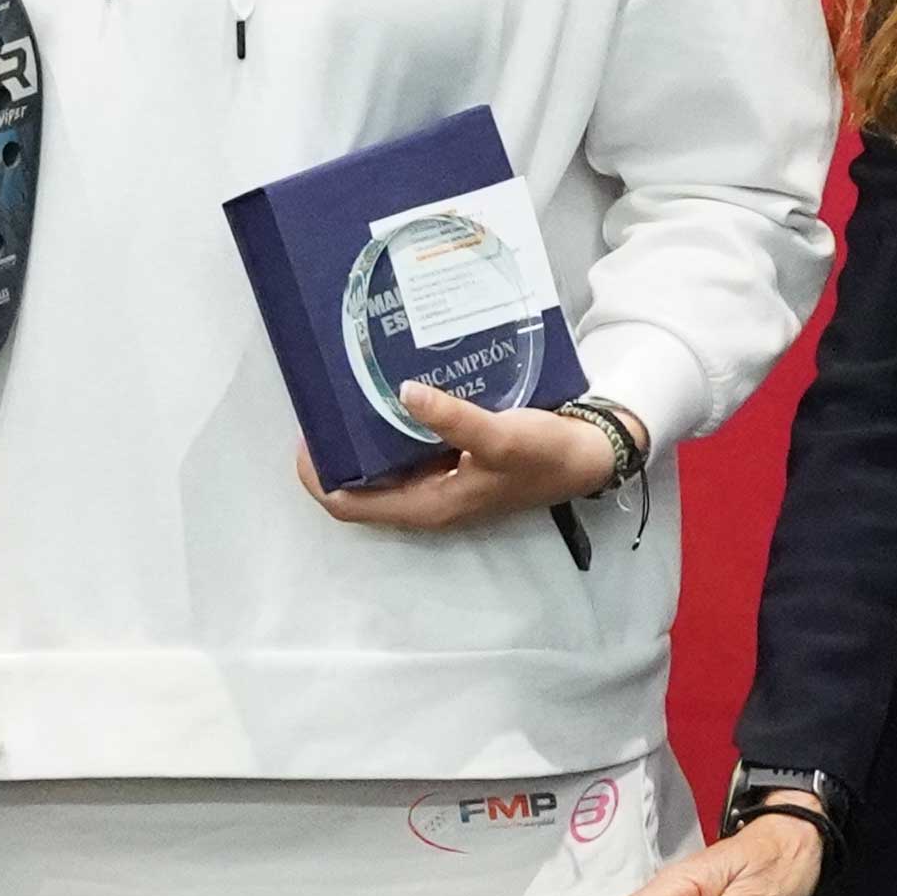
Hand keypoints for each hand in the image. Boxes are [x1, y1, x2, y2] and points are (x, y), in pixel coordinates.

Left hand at [305, 389, 615, 532]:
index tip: (306, 434)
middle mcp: (425, 500)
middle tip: (323, 400)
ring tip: (347, 388)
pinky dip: (392, 425)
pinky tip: (391, 390)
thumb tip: (403, 393)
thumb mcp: (500, 435)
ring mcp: (438, 482)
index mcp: (427, 506)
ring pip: (381, 464)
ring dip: (362, 434)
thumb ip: (452, 418)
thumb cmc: (545, 454)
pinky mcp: (452, 462)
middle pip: (358, 484)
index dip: (318, 476)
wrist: (590, 455)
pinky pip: (406, 447)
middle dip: (335, 449)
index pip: (348, 505)